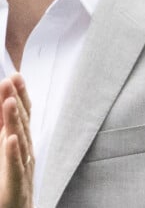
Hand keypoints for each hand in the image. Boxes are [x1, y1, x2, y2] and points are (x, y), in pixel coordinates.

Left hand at [0, 74, 32, 207]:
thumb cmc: (8, 185)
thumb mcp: (4, 152)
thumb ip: (4, 129)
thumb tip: (5, 111)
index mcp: (20, 142)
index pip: (22, 113)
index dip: (19, 94)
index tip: (14, 75)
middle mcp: (24, 151)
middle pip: (21, 121)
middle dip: (15, 99)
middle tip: (10, 80)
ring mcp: (21, 167)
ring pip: (18, 139)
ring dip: (13, 119)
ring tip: (8, 101)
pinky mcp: (14, 187)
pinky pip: (14, 167)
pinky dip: (12, 152)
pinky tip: (9, 139)